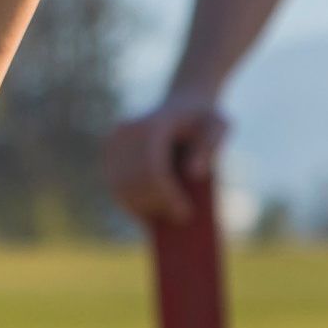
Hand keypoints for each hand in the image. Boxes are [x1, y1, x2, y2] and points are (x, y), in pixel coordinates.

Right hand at [104, 87, 228, 224]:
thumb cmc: (204, 119)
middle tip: (179, 224)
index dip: (167, 197)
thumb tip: (195, 174)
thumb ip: (211, 145)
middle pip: (135, 183)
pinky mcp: (108, 153)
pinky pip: (117, 187)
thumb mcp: (219, 125)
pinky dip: (133, 205)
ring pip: (121, 189)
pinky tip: (153, 216)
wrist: (182, 102)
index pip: (153, 171)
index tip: (186, 215)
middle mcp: (126, 132)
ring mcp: (113, 142)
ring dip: (141, 211)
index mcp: (152, 125)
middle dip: (155, 207)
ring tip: (165, 224)